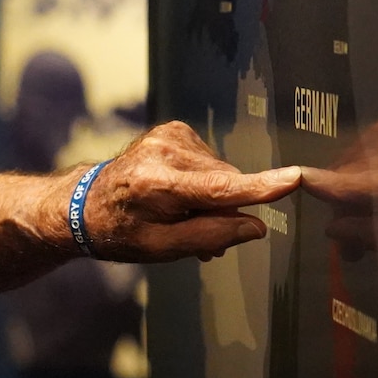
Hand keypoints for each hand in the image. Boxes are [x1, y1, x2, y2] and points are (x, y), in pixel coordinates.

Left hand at [73, 121, 300, 261]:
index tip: (295, 178)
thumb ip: (208, 237)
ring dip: (211, 197)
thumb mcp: (160, 248)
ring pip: (221, 173)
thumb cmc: (120, 231)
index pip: (219, 189)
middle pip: (225, 184)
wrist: (83, 203)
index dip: (259, 188)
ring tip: (178, 213)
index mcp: (157, 184)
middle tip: (194, 232)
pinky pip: (210, 160)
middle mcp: (165, 152)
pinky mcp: (174, 129)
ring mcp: (169, 135)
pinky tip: (177, 193)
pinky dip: (202, 180)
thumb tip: (255, 227)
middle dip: (221, 210)